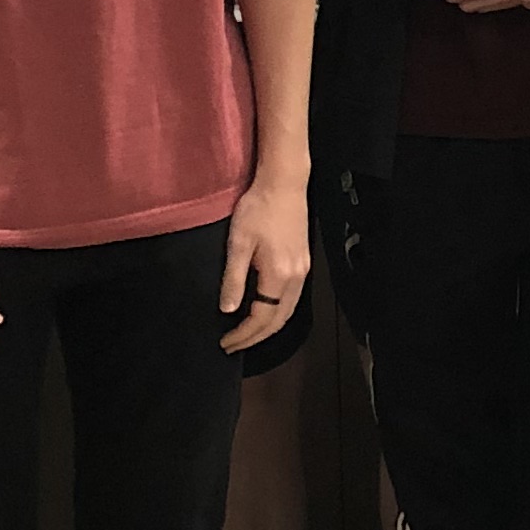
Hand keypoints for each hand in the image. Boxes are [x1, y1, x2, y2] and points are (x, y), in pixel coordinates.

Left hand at [218, 174, 310, 352]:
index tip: (226, 342)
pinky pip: (291, 299)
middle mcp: (296, 277)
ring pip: (287, 311)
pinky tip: (263, 311)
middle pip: (278, 320)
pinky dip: (277, 313)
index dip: (243, 333)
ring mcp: (302, 270)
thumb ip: (234, 279)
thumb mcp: (238, 243)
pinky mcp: (303, 263)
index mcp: (278, 275)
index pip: (261, 317)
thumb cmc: (257, 209)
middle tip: (233, 346)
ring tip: (246, 334)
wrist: (284, 184)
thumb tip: (228, 309)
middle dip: (256, 337)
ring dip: (268, 327)